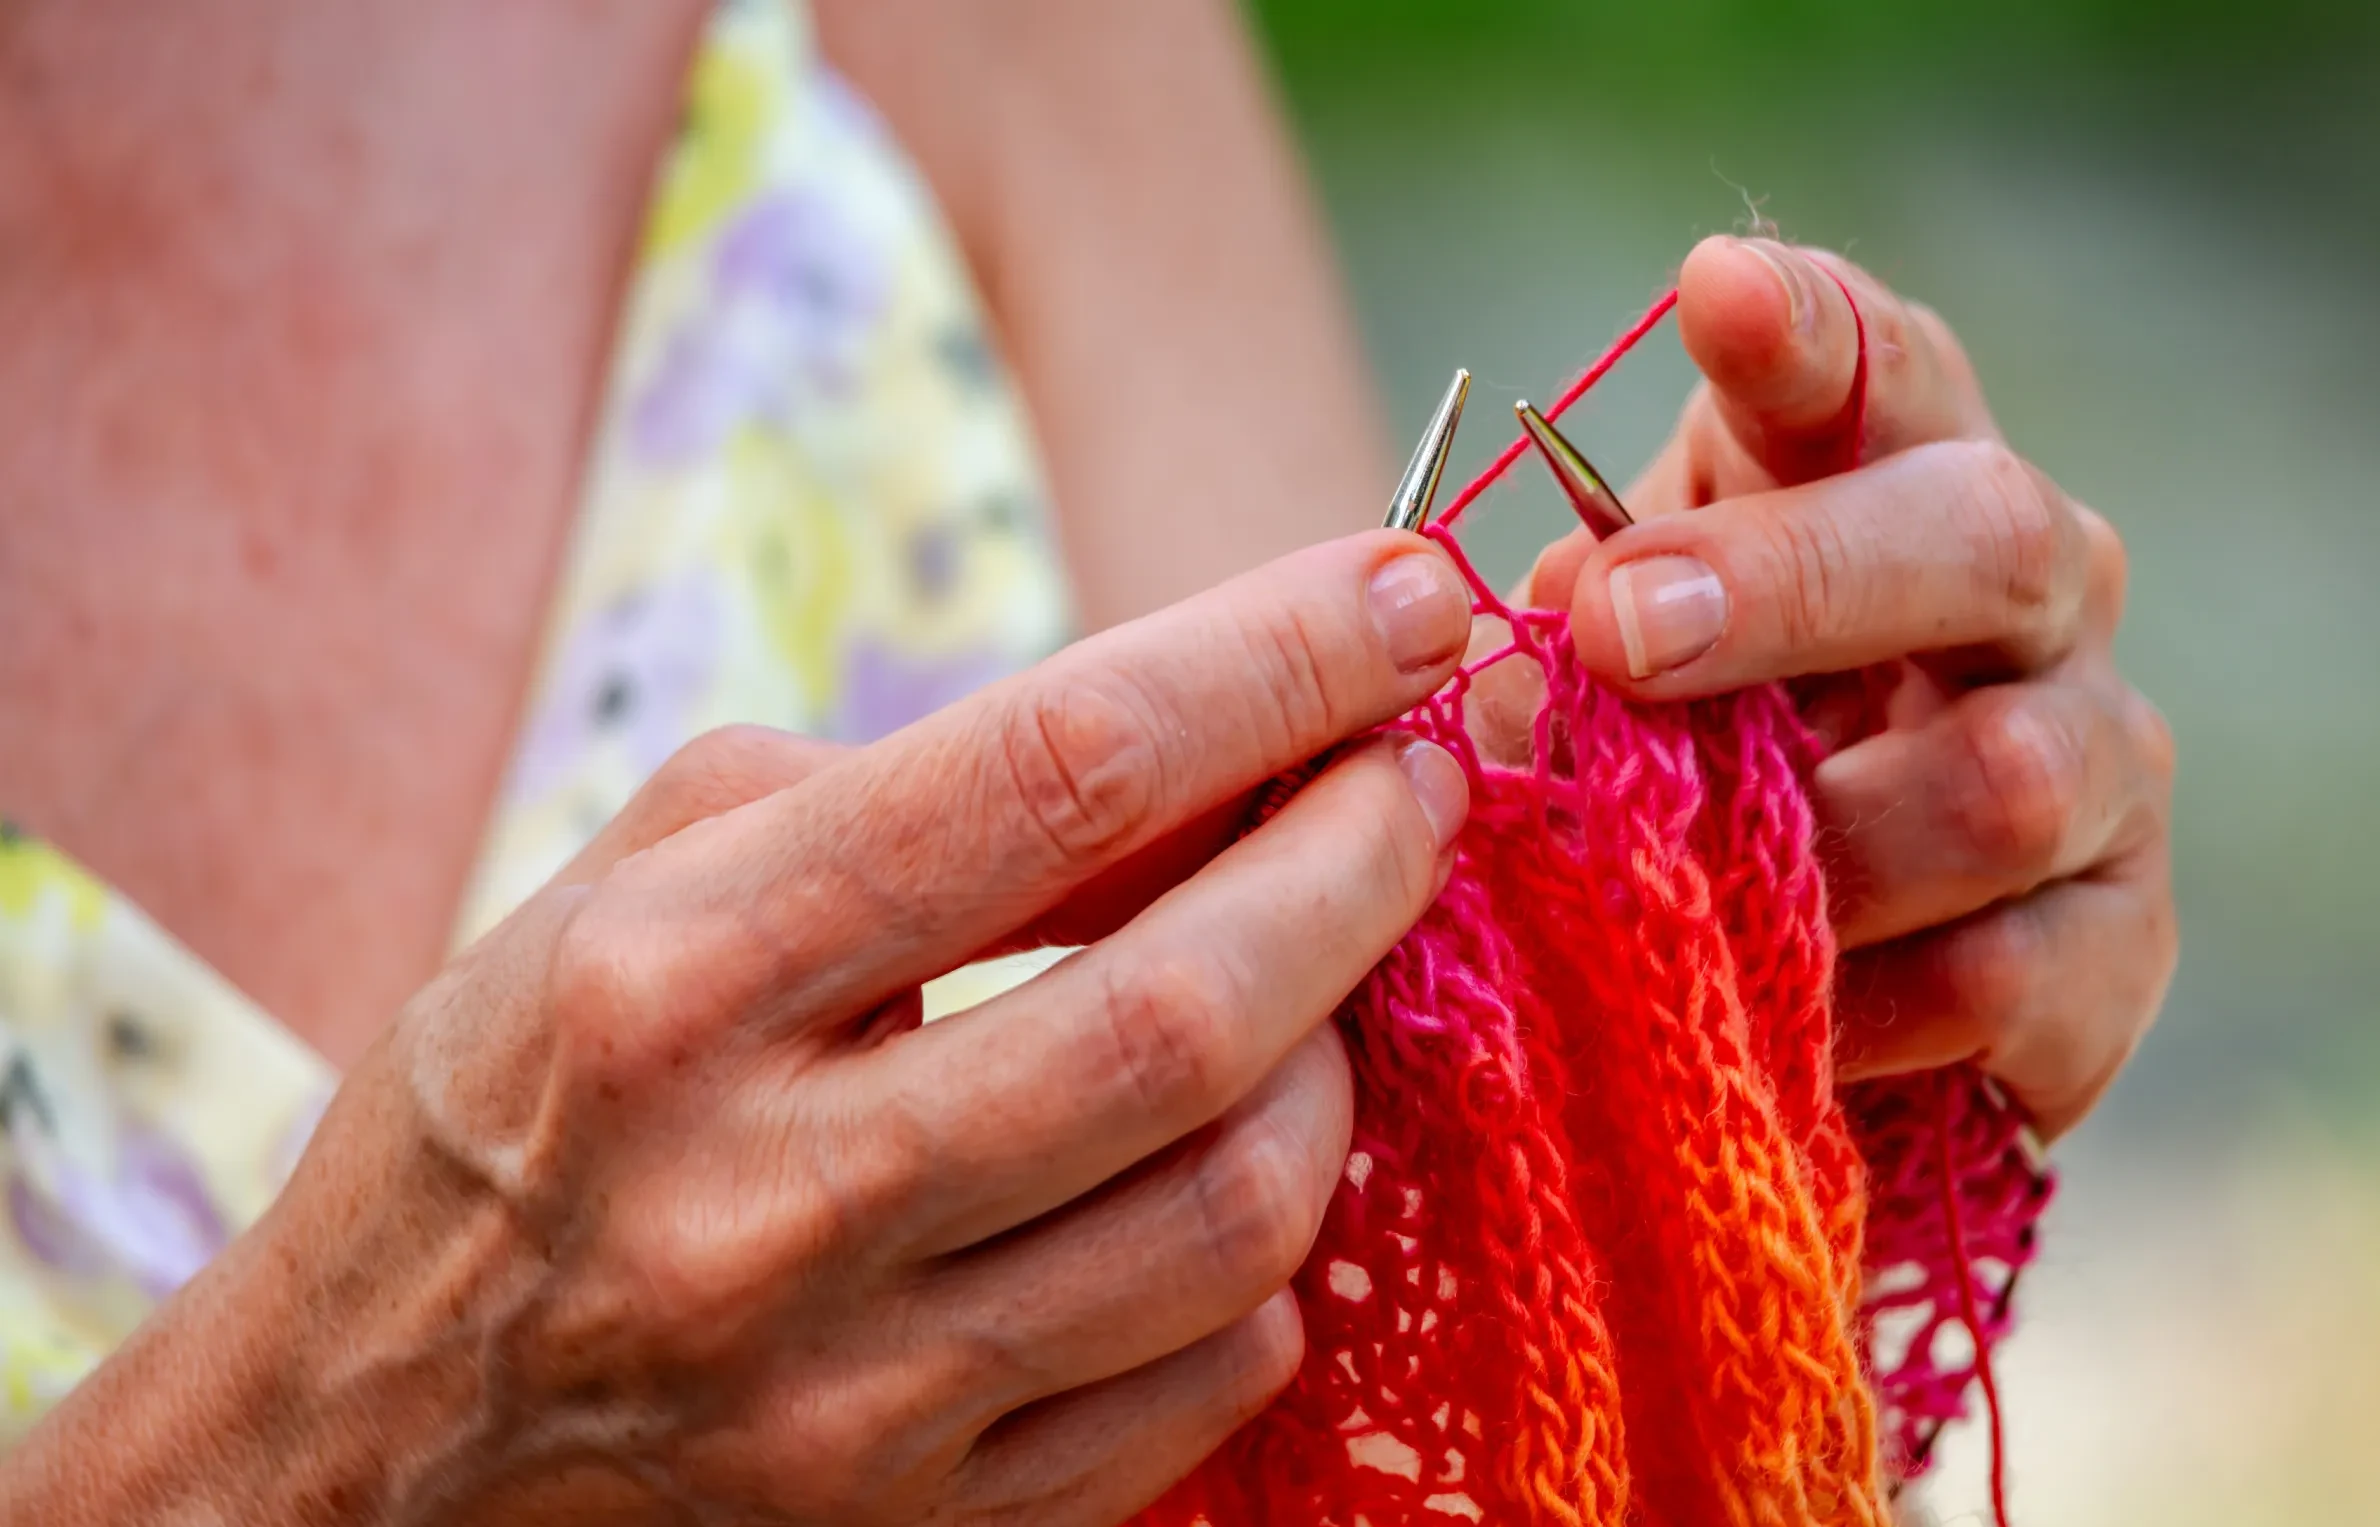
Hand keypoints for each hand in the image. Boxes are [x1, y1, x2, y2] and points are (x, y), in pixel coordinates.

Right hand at [12, 535, 1478, 1524]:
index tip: (1400, 593)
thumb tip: (1208, 750)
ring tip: (1318, 971)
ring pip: (1238, 1210)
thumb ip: (908, 795)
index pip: (1053, 774)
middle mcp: (763, 1198)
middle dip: (1363, 856)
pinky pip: (1211, 1373)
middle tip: (1418, 771)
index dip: (1270, 664)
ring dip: (1337, 1054)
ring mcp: (855, 1395)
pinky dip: (1267, 1242)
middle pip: (1187, 1011)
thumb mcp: (651, 883)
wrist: (370, 1442)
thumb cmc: (524, 1102)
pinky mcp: (929, 1525)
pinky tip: (1220, 1158)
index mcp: (670, 981)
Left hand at [1519, 236, 2175, 1139]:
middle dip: (1793, 581)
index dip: (1807, 326)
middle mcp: (2035, 594)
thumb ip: (1576, 638)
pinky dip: (1865, 1011)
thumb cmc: (1696, 767)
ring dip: (1814, 847)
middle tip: (1615, 629)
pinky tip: (1783, 1026)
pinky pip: (2005, 976)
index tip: (1712, 291)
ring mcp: (2099, 762)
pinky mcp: (2119, 946)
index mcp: (1894, 484)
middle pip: (1982, 537)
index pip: (1878, 365)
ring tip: (1679, 900)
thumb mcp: (1613, 676)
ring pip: (2003, 783)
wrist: (1811, 984)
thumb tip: (1536, 631)